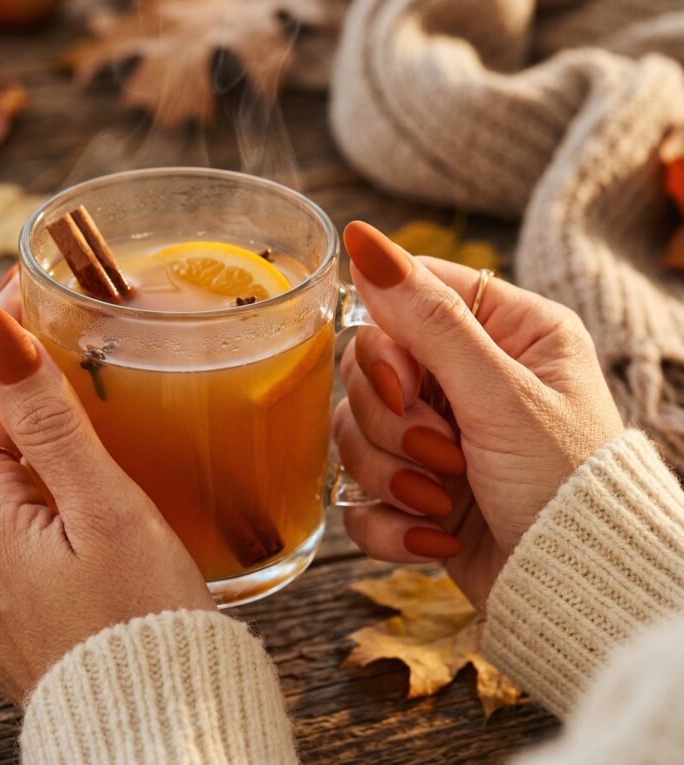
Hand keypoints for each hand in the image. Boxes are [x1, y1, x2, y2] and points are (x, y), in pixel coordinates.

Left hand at [0, 271, 213, 704]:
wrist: (157, 729)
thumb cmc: (145, 622)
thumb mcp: (104, 509)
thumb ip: (49, 420)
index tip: (26, 286)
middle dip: (14, 384)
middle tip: (65, 334)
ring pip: (0, 487)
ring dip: (30, 438)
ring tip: (83, 398)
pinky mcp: (15, 617)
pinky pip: (16, 532)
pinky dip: (42, 492)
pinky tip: (82, 485)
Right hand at [334, 222, 623, 605]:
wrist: (574, 591)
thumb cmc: (563, 485)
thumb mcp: (500, 394)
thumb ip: (429, 320)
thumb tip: (365, 242)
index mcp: (506, 333)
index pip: (409, 296)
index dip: (387, 343)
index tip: (403, 385)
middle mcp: (467, 379)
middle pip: (369, 369)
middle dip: (392, 423)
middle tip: (443, 453)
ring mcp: (437, 436)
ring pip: (355, 431)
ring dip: (390, 475)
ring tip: (442, 502)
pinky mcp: (414, 491)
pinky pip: (359, 493)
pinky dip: (388, 521)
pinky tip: (433, 538)